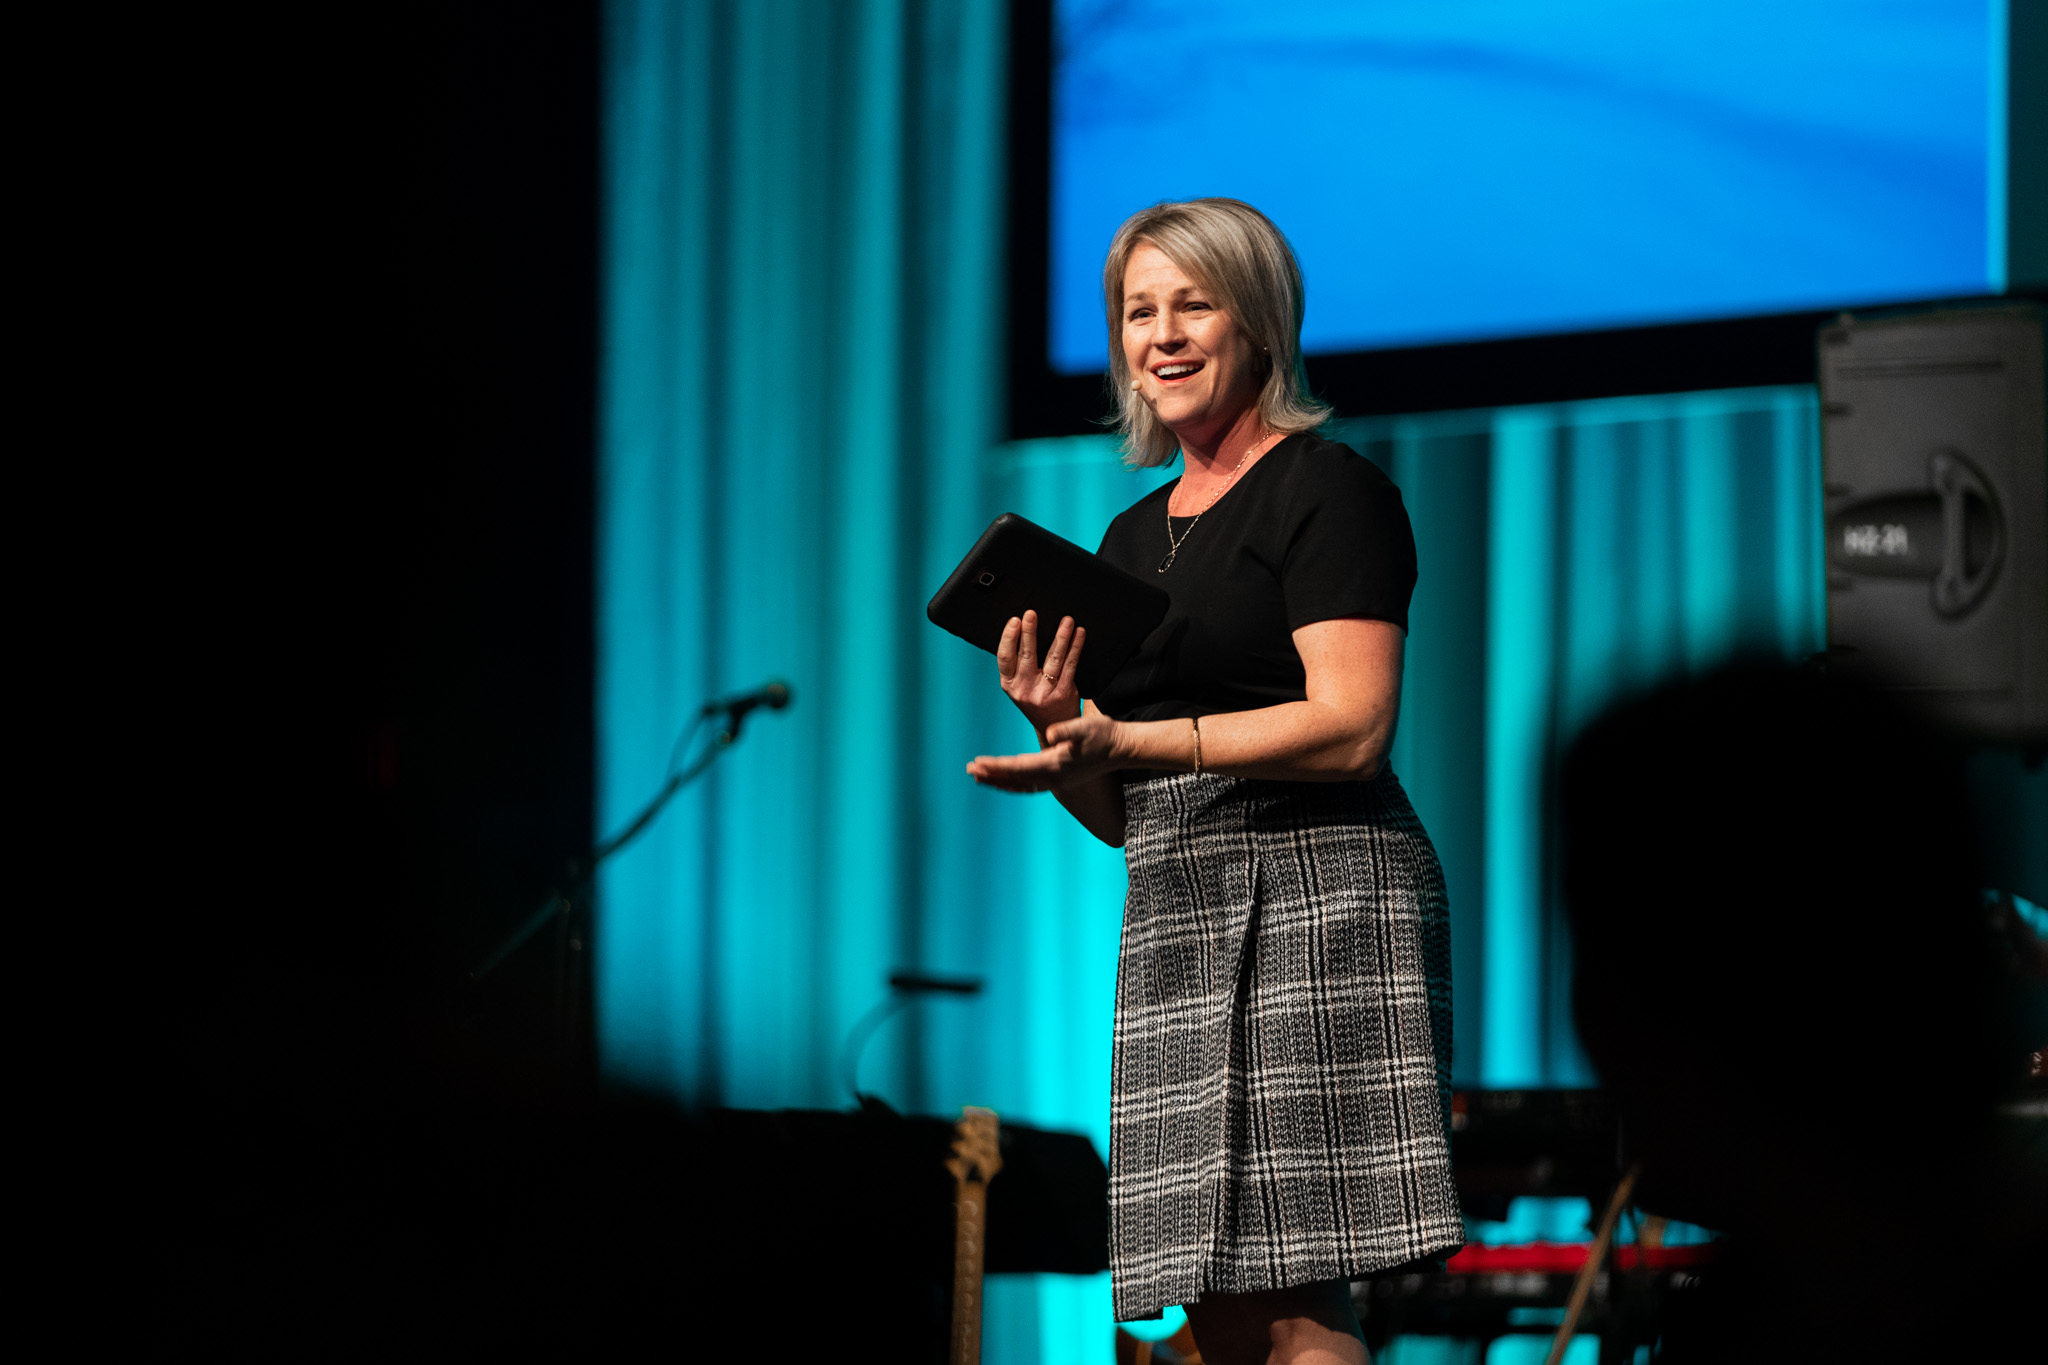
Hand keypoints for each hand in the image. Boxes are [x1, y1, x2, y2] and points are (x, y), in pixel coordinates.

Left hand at [966, 710, 1122, 792]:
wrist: (1123, 748)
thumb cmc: (1104, 735)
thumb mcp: (1085, 727)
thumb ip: (1067, 730)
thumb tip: (1051, 735)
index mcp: (1054, 764)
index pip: (1017, 767)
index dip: (996, 766)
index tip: (977, 763)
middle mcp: (1054, 777)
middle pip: (1015, 779)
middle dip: (992, 775)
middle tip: (970, 771)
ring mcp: (1058, 781)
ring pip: (1022, 785)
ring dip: (1001, 782)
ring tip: (982, 779)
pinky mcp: (1062, 778)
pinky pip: (1032, 785)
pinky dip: (1016, 784)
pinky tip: (1009, 781)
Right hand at [996, 610, 1086, 734]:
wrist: (1054, 727)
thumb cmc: (1035, 698)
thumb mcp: (1018, 685)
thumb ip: (1017, 664)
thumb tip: (1022, 628)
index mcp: (1009, 684)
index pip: (1005, 658)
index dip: (1008, 638)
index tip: (1015, 620)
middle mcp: (1024, 690)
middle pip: (1027, 656)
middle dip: (1029, 632)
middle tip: (1031, 614)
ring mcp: (1045, 692)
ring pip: (1053, 659)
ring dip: (1061, 637)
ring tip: (1066, 621)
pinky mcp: (1064, 692)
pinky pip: (1070, 665)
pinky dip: (1076, 647)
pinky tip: (1079, 634)